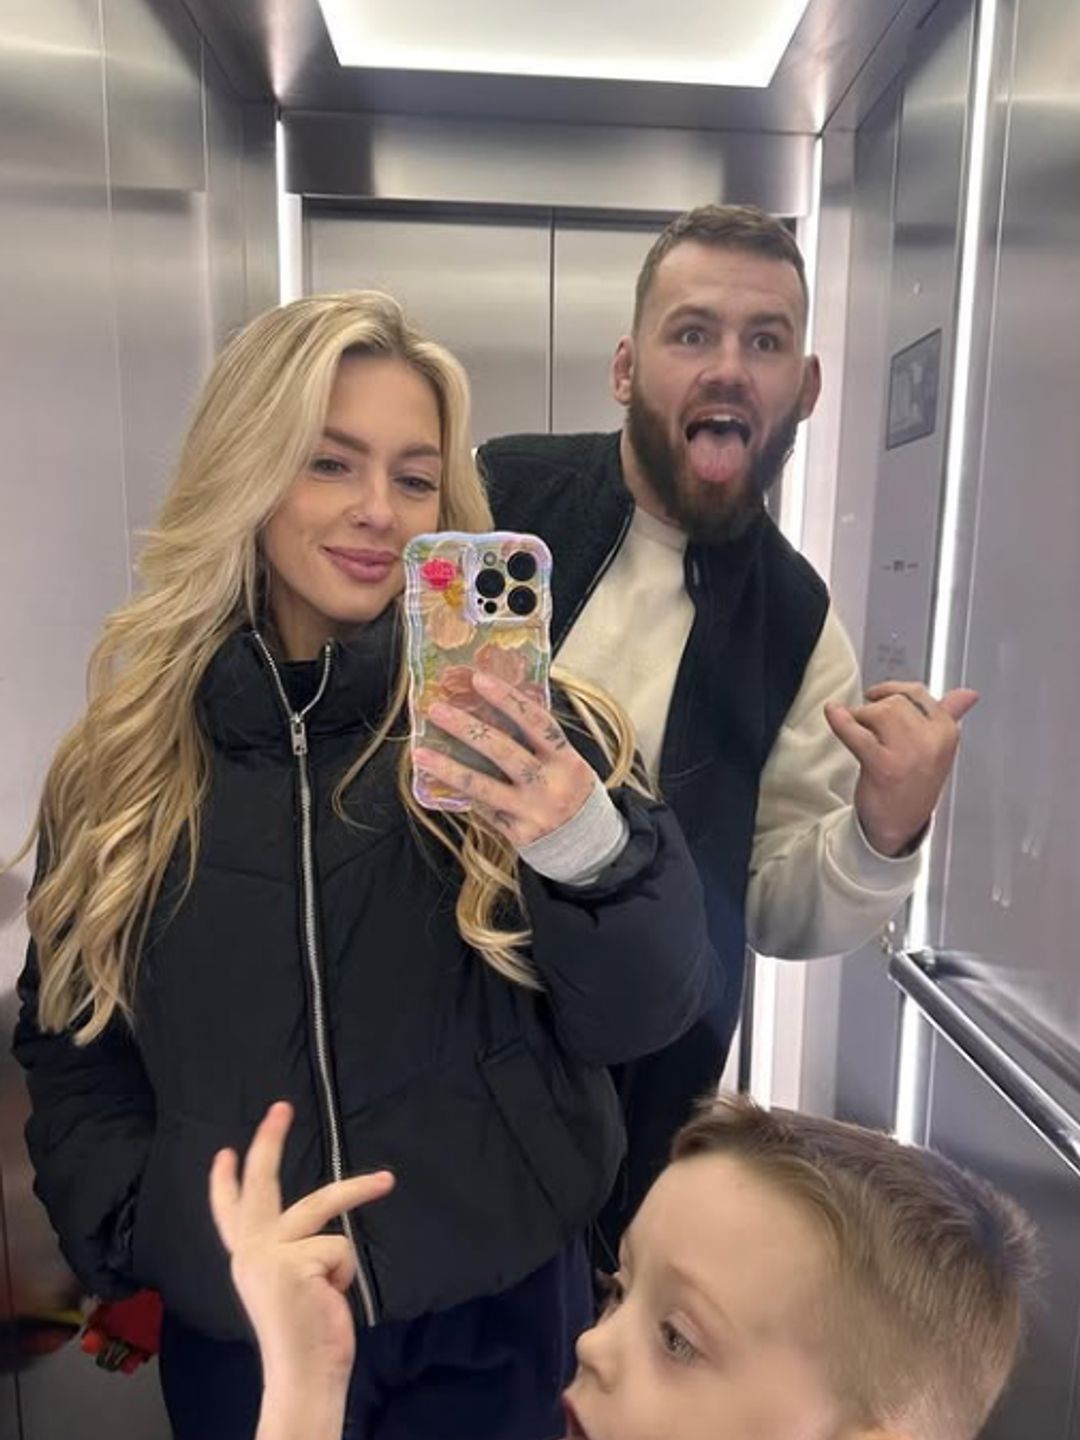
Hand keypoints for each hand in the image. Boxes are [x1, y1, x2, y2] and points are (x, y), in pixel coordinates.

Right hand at [209, 1102, 393, 1394]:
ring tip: (387, 1180)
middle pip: (261, 1184)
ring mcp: (269, 1254)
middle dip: (269, 1140)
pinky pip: (341, 1246)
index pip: (230, 1214)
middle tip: (281, 1106)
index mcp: (248, 1260)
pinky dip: (346, 1273)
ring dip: (359, 1188)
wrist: (304, 1375)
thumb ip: (291, 1255)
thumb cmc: (307, 1336)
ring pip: (323, 1205)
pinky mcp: (294, 1262)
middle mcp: (250, 1252)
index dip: (226, 1182)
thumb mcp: (290, 1287)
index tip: (225, 1151)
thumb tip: (322, 1235)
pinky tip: (331, 1297)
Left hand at [414, 671, 595, 846]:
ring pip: (483, 787)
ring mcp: (532, 811)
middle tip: (438, 710)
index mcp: (566, 760)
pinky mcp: (517, 834)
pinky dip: (460, 793)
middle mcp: (550, 785)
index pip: (536, 722)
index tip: (479, 680)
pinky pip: (483, 809)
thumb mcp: (567, 763)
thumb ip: (538, 742)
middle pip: (504, 751)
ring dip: (448, 767)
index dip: (508, 699)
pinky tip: (436, 781)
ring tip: (420, 753)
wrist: (588, 844)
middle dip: (467, 728)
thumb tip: (494, 708)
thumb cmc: (570, 791)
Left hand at [824, 681, 978, 856]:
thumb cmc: (914, 784)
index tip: (878, 697)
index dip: (892, 692)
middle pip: (895, 702)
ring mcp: (908, 753)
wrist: (899, 825)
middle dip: (875, 708)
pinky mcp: (883, 765)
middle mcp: (932, 740)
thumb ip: (950, 715)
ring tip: (860, 734)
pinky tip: (833, 712)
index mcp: (947, 732)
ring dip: (860, 717)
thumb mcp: (937, 748)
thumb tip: (969, 694)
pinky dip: (840, 720)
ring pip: (878, 712)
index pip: (917, 693)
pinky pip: (857, 732)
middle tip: (867, 725)